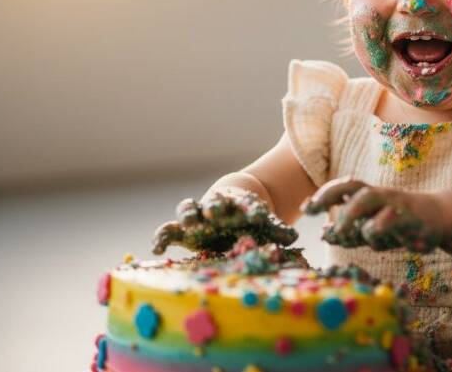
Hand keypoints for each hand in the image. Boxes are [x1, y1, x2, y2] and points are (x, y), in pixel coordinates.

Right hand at [151, 191, 296, 254]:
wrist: (230, 209)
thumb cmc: (251, 219)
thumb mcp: (265, 224)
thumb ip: (277, 230)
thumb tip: (293, 238)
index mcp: (241, 206)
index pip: (247, 204)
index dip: (252, 209)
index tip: (258, 214)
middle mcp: (217, 208)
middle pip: (215, 202)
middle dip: (216, 206)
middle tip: (217, 211)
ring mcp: (198, 217)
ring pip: (189, 208)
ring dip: (188, 212)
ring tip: (188, 220)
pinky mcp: (183, 231)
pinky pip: (169, 231)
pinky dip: (162, 237)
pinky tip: (158, 249)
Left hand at [301, 177, 451, 253]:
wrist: (440, 220)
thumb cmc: (402, 224)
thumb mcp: (373, 230)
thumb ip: (351, 232)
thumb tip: (324, 235)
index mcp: (369, 195)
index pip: (342, 188)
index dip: (323, 195)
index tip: (306, 208)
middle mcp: (380, 195)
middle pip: (352, 185)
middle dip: (329, 195)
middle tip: (313, 209)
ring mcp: (395, 203)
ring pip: (369, 197)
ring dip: (350, 211)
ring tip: (339, 229)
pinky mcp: (410, 216)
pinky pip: (391, 218)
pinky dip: (379, 225)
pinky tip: (371, 234)